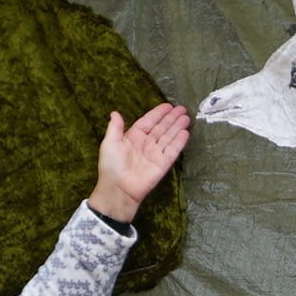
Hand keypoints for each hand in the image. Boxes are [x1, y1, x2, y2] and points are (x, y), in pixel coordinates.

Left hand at [90, 103, 190, 222]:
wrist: (119, 188)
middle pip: (161, 128)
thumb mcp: (109, 143)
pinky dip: (179, 142)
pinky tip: (185, 132)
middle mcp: (146, 144)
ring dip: (177, 127)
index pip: (148, 122)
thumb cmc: (111, 166)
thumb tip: (115, 113)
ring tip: (187, 117)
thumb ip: (115, 128)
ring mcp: (155, 154)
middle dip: (172, 119)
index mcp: (133, 137)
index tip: (168, 106)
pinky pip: (172, 150)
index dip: (158, 114)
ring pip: (169, 137)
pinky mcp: (163, 164)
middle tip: (182, 109)